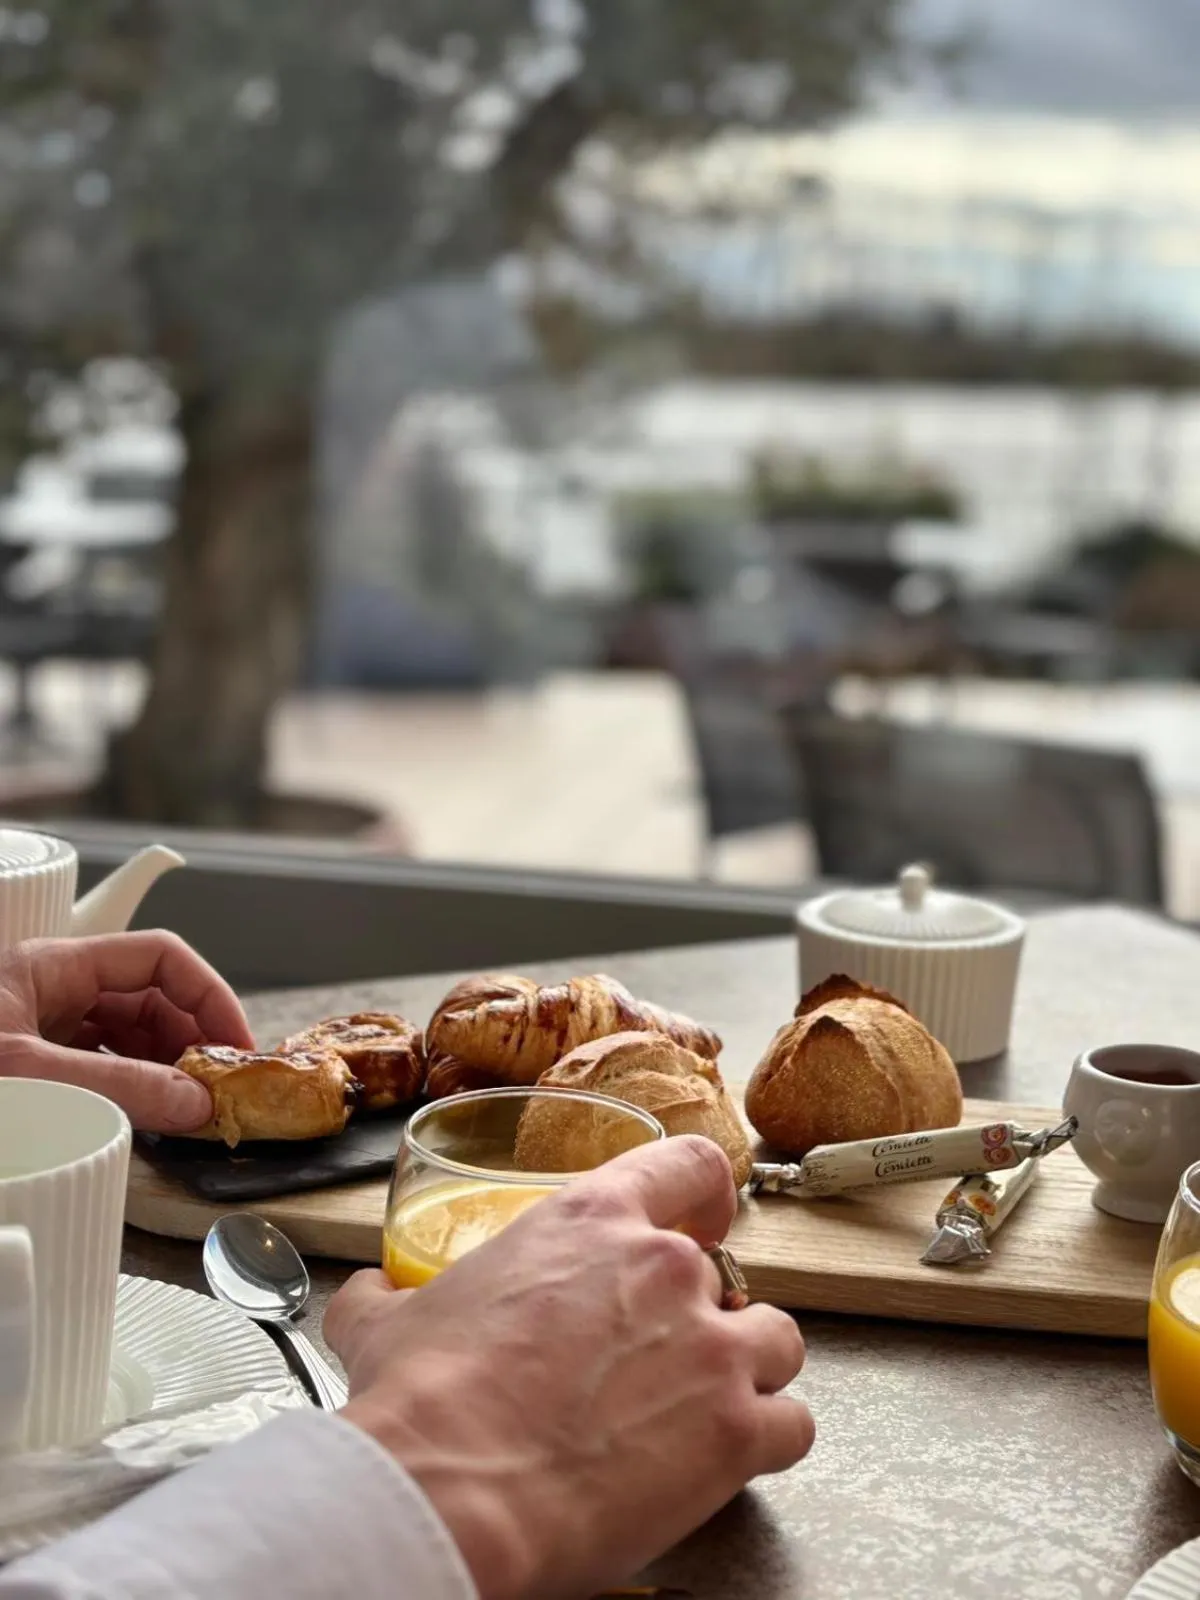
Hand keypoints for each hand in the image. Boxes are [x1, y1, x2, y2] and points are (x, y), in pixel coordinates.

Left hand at [0, 931, 255, 1131]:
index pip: (159, 956)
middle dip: (191, 1040)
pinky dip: (131, 1091)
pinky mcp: (32, 1070)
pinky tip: (146, 1117)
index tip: (235, 1045)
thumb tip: (197, 1103)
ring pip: (127, 1038)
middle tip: (217, 1089)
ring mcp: (40, 1031)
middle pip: (150, 999)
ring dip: (164, 1069)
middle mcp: (52, 991)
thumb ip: (116, 1085)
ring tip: (188, 1108)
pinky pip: (99, 1070)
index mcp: (53, 966)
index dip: (207, 994)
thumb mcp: (31, 1073)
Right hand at [328, 1136, 813, 1599]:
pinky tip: (728, 1458)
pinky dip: (768, 1441)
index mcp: (591, 1221)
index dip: (701, 1196)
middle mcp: (665, 1269)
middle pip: (725, 1272)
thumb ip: (389, 1296)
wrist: (453, 1492)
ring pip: (778, 1338)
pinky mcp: (736, 1431)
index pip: (689, 1165)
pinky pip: (791, 1424)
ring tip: (706, 1405)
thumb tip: (367, 1294)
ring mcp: (711, 1348)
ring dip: (750, 1369)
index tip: (700, 1223)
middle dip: (699, 1314)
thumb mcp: (389, 1323)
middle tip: (659, 1357)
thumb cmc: (426, 1405)